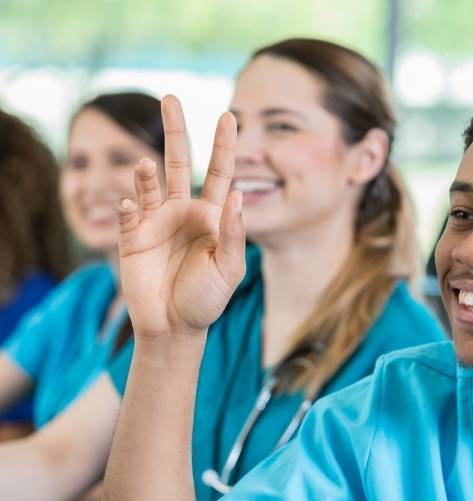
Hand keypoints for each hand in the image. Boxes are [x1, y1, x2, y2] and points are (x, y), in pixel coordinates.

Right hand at [117, 96, 245, 338]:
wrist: (173, 328)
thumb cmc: (206, 301)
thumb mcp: (228, 270)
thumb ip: (234, 234)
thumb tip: (240, 194)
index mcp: (212, 218)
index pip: (220, 174)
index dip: (224, 146)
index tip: (229, 116)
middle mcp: (184, 213)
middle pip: (180, 162)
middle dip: (176, 130)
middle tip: (170, 97)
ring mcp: (157, 222)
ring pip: (150, 181)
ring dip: (147, 171)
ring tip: (149, 166)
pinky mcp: (133, 236)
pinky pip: (129, 211)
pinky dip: (129, 203)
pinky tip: (131, 204)